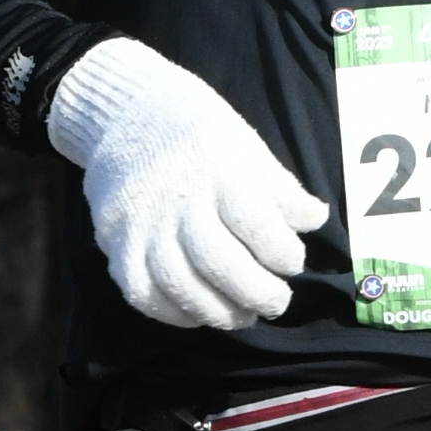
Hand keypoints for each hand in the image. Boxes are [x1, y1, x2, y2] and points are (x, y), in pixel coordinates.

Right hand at [46, 39, 328, 330]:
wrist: (126, 115)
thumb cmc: (199, 134)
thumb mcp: (247, 145)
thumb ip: (281, 188)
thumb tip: (315, 221)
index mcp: (216, 167)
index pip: (257, 225)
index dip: (283, 254)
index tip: (292, 262)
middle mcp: (177, 198)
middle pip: (219, 262)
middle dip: (257, 292)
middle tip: (277, 302)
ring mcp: (141, 224)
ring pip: (180, 285)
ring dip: (220, 311)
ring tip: (244, 314)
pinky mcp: (115, 244)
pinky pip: (143, 294)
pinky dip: (175, 313)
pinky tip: (200, 312)